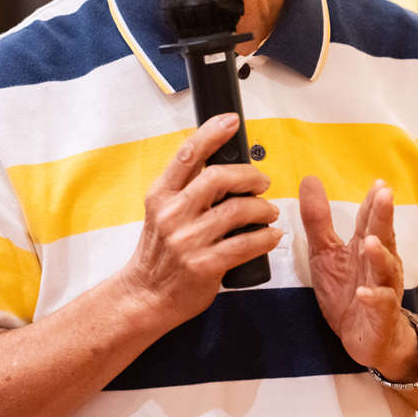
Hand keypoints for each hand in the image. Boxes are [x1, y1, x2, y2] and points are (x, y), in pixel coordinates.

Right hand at [120, 113, 281, 325]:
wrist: (145, 295)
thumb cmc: (160, 252)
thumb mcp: (161, 212)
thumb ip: (186, 189)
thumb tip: (224, 166)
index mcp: (161, 195)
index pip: (188, 155)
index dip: (211, 133)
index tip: (231, 121)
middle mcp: (172, 214)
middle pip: (219, 178)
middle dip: (249, 176)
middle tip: (262, 182)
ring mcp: (188, 241)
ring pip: (238, 211)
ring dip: (263, 208)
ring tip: (269, 212)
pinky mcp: (205, 265)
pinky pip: (246, 244)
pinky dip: (266, 237)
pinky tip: (272, 235)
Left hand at [299, 176, 417, 381]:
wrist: (367, 337)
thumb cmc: (348, 290)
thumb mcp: (325, 253)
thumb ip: (318, 220)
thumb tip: (309, 179)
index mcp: (365, 247)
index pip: (370, 220)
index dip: (373, 202)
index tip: (378, 183)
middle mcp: (379, 264)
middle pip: (382, 237)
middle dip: (384, 217)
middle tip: (385, 196)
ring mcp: (383, 288)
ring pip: (386, 269)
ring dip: (379, 255)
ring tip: (369, 242)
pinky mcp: (381, 315)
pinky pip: (380, 304)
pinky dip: (374, 298)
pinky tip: (363, 292)